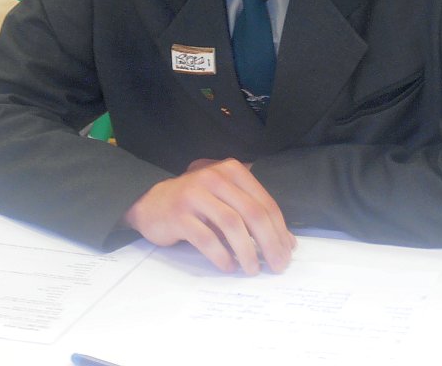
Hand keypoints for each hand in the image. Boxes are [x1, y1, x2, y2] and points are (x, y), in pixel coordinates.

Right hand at [122, 158, 295, 274]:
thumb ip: (254, 215)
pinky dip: (221, 256)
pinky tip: (228, 266)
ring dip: (247, 251)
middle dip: (269, 243)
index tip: (287, 253)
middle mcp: (215, 177)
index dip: (280, 230)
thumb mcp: (227, 201)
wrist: (153, 204)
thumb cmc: (197, 204)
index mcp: (233, 171)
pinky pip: (206, 238)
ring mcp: (195, 194)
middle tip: (277, 266)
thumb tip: (287, 243)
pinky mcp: (179, 214)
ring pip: (231, 225)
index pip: (265, 203)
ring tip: (252, 269)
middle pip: (252, 213)